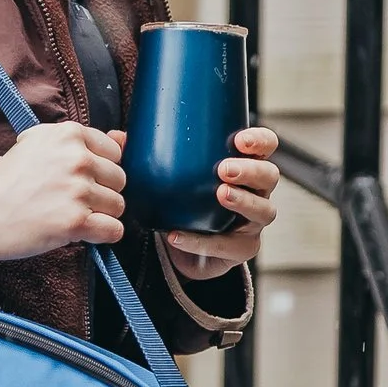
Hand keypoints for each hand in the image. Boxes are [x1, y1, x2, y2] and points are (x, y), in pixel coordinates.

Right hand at [0, 120, 125, 265]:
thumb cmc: (4, 183)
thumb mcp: (39, 147)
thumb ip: (83, 142)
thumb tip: (124, 139)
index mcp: (69, 134)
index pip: (113, 152)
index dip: (97, 171)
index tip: (74, 180)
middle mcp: (77, 157)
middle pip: (119, 179)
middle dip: (100, 194)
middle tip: (69, 201)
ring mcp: (78, 189)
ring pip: (118, 206)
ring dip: (99, 216)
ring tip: (68, 215)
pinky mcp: (76, 221)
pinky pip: (114, 230)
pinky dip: (101, 236)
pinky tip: (77, 232)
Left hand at [159, 125, 279, 279]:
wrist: (182, 246)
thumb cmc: (183, 202)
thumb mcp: (167, 177)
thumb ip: (145, 156)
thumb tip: (118, 137)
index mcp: (243, 166)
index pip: (265, 147)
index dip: (259, 141)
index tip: (240, 140)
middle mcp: (256, 192)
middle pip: (269, 176)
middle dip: (250, 170)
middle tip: (224, 169)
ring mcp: (252, 222)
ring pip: (263, 210)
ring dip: (243, 201)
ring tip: (220, 194)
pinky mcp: (241, 249)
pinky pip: (229, 246)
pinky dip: (203, 241)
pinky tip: (178, 235)